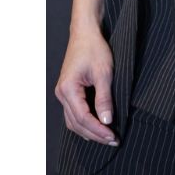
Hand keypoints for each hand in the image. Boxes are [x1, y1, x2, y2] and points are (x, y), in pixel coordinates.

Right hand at [55, 23, 118, 146]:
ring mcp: (63, 93)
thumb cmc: (94, 48)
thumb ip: (104, 98)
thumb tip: (106, 121)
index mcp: (68, 89)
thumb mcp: (104, 73)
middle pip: (76, 123)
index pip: (83, 118)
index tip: (113, 136)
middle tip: (113, 140)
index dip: (98, 130)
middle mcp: (61, 93)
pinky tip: (96, 127)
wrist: (85, 33)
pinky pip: (73, 113)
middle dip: (95, 134)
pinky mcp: (68, 91)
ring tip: (106, 136)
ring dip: (89, 131)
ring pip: (73, 121)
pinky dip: (84, 122)